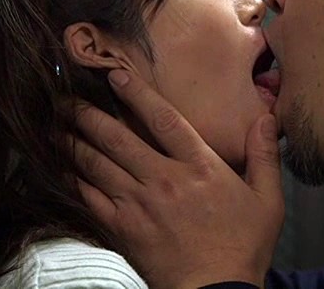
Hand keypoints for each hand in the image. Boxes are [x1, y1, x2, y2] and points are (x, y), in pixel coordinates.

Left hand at [73, 68, 283, 288]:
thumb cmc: (243, 247)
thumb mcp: (268, 200)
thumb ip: (265, 156)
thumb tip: (267, 121)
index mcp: (200, 167)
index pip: (164, 119)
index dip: (136, 93)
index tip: (115, 76)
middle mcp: (165, 179)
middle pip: (118, 137)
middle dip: (89, 114)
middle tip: (66, 99)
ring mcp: (140, 204)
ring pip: (97, 164)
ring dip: (74, 142)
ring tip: (55, 125)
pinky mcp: (123, 228)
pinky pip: (90, 198)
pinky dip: (73, 179)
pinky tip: (62, 167)